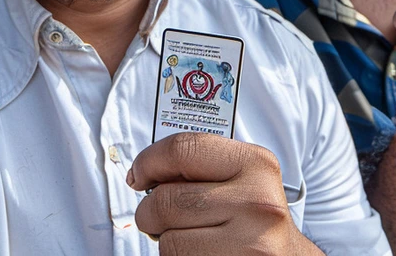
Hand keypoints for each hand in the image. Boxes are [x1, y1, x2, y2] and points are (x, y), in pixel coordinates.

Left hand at [129, 133, 320, 254]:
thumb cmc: (257, 219)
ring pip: (168, 239)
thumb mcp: (243, 179)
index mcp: (257, 165)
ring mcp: (250, 243)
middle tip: (157, 216)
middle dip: (150, 211)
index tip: (139, 175)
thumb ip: (203, 167)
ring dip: (166, 240)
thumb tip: (146, 171)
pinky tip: (199, 253)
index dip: (148, 161)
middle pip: (166, 200)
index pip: (182, 149)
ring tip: (188, 238)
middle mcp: (257, 202)